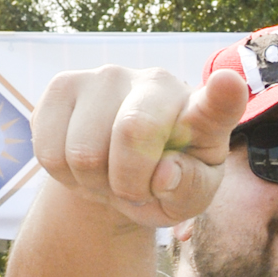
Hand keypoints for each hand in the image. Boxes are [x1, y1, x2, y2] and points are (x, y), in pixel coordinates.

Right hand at [31, 64, 247, 228]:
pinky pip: (49, 152)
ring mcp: (107, 76)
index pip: (216, 102)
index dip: (221, 95)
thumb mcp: (187, 200)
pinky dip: (64, 176)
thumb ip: (189, 190)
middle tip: (135, 190)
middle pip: (131, 133)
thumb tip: (165, 173)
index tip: (228, 85)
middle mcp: (158, 82)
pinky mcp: (63, 85)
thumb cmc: (164, 182)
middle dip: (127, 184)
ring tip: (109, 176)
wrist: (119, 172)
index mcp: (201, 113)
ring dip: (93, 183)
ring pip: (82, 153)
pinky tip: (83, 163)